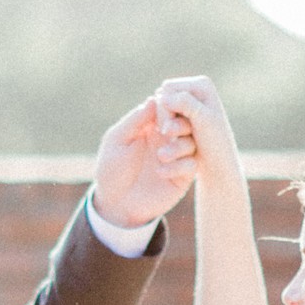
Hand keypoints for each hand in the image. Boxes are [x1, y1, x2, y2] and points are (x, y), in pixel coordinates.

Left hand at [91, 92, 201, 229]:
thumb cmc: (112, 169)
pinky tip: (161, 172)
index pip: (169, 108)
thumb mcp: (117, 140)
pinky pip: (191, 165)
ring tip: (161, 156)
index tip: (167, 108)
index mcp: (151, 126)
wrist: (116, 204)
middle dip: (180, 124)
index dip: (171, 105)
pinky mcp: (181, 177)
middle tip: (167, 131)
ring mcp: (176, 158)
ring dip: (179, 146)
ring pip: (192, 143)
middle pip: (187, 122)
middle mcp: (167, 139)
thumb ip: (134, 121)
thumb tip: (153, 99)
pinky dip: (179, 166)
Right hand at [151, 76, 231, 174]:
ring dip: (163, 125)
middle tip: (170, 136)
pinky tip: (171, 140)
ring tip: (172, 138)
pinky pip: (162, 118)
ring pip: (160, 109)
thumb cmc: (215, 144)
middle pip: (162, 97)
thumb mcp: (204, 121)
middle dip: (163, 117)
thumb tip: (163, 96)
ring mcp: (188, 103)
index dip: (164, 109)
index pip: (168, 88)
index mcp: (202, 85)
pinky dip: (163, 130)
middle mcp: (195, 90)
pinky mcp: (182, 116)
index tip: (169, 131)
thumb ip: (185, 104)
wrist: (218, 164)